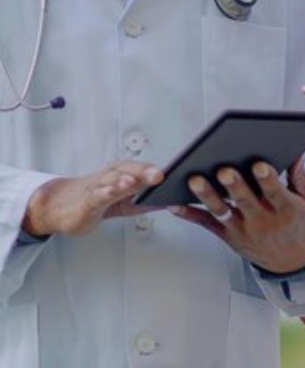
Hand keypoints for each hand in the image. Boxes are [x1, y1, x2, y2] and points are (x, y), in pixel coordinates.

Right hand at [23, 161, 163, 236]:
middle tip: (160, 175)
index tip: (174, 171)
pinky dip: (104, 192)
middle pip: (129, 170)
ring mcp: (98, 186)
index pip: (142, 168)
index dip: (157, 170)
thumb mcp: (125, 203)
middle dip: (144, 171)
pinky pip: (96, 195)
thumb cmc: (95, 200)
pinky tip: (111, 192)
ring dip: (124, 179)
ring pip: (112, 180)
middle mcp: (111, 175)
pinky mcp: (86, 201)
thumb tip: (171, 202)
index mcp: (122, 172)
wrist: (60, 205)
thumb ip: (145, 201)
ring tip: (135, 181)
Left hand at [170, 158, 304, 272]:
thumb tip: (295, 152)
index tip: (259, 165)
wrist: (294, 264)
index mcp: (285, 209)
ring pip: (222, 212)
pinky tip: (175, 203)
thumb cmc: (299, 226)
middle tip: (223, 170)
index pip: (275, 192)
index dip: (267, 179)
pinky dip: (189, 214)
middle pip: (245, 201)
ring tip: (194, 181)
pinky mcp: (228, 237)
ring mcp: (243, 230)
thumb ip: (299, 176)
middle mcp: (262, 221)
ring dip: (207, 196)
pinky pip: (207, 224)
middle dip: (233, 185)